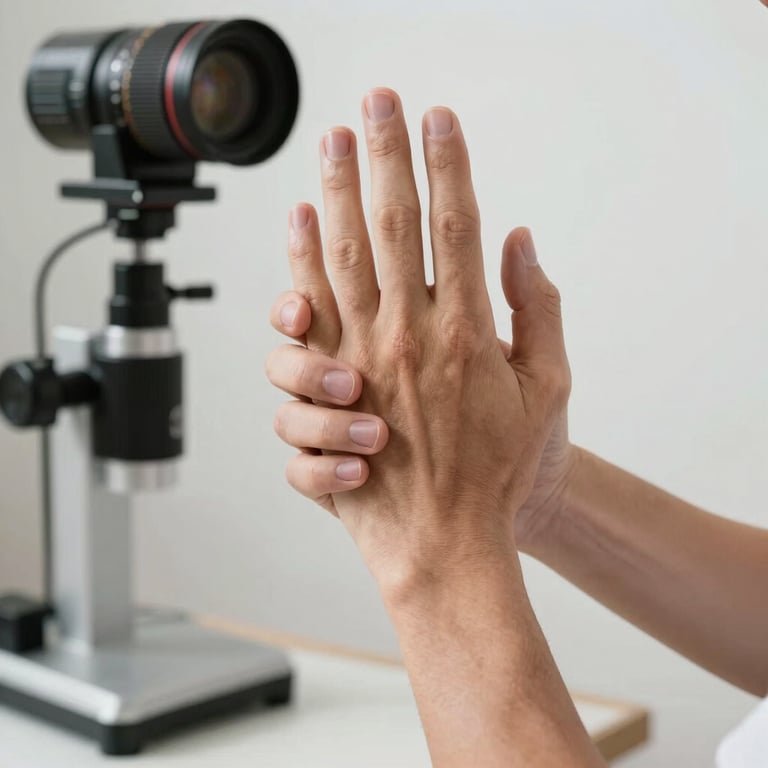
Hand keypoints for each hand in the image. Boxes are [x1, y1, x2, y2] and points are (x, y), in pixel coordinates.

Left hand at [267, 88, 570, 580]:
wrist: (445, 539)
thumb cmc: (504, 470)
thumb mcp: (548, 390)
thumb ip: (539, 310)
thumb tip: (521, 240)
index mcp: (469, 331)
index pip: (456, 225)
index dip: (447, 165)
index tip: (438, 118)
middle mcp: (409, 335)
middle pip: (392, 225)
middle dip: (385, 155)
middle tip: (376, 101)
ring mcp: (360, 359)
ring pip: (341, 257)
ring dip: (338, 191)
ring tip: (333, 141)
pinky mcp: (326, 389)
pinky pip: (303, 316)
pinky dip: (298, 263)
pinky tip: (299, 222)